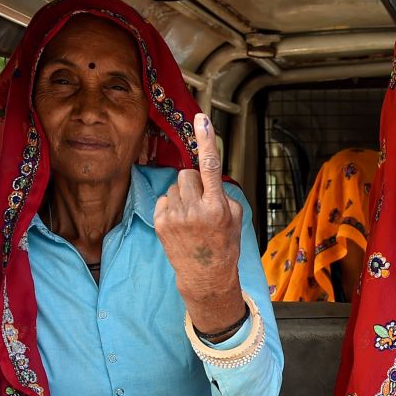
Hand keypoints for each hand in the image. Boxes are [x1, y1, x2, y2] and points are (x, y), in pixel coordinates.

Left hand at [154, 113, 245, 335]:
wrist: (206, 275)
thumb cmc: (224, 245)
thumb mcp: (234, 218)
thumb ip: (221, 194)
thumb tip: (207, 175)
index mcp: (217, 207)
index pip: (210, 166)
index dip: (207, 140)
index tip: (202, 119)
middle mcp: (195, 210)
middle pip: (187, 173)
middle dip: (194, 182)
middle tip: (202, 202)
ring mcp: (175, 217)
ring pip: (175, 185)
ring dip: (183, 194)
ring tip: (191, 216)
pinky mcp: (160, 222)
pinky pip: (164, 198)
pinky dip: (172, 205)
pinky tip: (180, 222)